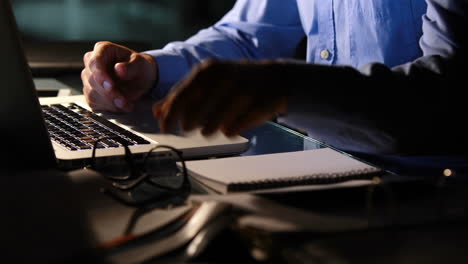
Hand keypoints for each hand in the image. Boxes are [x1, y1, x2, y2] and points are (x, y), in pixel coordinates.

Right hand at [81, 41, 156, 111]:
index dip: (100, 75)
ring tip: (126, 104)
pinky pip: (93, 102)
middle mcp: (92, 62)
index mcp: (103, 49)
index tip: (110, 86)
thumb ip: (130, 67)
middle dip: (109, 93)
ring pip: (91, 93)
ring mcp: (89, 78)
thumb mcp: (140, 65)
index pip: (95, 61)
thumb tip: (118, 68)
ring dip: (109, 102)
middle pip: (92, 79)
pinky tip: (121, 106)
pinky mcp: (91, 92)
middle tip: (123, 100)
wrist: (140, 79)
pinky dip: (108, 107)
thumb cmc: (139, 68)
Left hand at [153, 60, 287, 135]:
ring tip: (209, 128)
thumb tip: (157, 111)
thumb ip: (181, 95)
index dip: (169, 115)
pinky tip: (229, 126)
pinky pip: (232, 129)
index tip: (163, 127)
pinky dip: (228, 131)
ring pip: (212, 125)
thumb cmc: (235, 82)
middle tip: (188, 128)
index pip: (180, 97)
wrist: (275, 80)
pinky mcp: (257, 108)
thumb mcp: (207, 82)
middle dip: (188, 124)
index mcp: (208, 71)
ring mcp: (242, 93)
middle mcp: (224, 79)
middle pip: (194, 114)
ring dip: (207, 130)